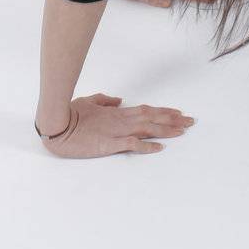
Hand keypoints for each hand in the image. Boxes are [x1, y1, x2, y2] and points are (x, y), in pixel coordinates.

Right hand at [36, 93, 195, 158]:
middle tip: (191, 121)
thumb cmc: (70, 113)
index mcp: (117, 112)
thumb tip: (119, 100)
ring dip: (166, 130)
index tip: (178, 112)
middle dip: (173, 119)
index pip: (146, 110)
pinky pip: (132, 144)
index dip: (163, 111)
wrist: (56, 123)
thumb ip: (106, 101)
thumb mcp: (89, 102)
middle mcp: (121, 119)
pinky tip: (159, 148)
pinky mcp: (109, 144)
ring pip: (147, 128)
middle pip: (152, 117)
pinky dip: (147, 145)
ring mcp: (116, 131)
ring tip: (183, 131)